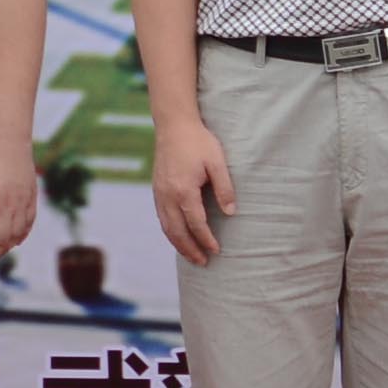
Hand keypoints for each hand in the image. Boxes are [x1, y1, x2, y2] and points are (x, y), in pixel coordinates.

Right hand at [149, 114, 235, 264]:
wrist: (174, 124)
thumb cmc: (199, 142)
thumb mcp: (217, 162)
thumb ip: (224, 188)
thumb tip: (230, 213)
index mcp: (184, 191)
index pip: (196, 224)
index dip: (206, 239)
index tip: (216, 250)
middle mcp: (168, 196)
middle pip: (178, 231)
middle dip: (190, 249)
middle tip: (203, 262)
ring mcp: (159, 193)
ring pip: (167, 227)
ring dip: (179, 244)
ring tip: (191, 256)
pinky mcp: (156, 190)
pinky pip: (162, 218)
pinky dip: (170, 232)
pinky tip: (179, 236)